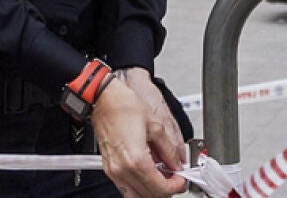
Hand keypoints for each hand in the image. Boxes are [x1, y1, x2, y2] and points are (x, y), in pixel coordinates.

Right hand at [91, 78, 187, 197]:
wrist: (104, 99)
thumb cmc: (124, 107)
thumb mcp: (156, 127)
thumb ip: (169, 151)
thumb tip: (177, 164)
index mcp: (137, 161)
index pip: (161, 189)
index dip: (177, 186)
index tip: (182, 179)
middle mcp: (123, 170)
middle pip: (150, 195)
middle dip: (167, 189)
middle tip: (175, 178)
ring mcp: (114, 171)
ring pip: (137, 196)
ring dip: (152, 190)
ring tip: (162, 177)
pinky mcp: (109, 168)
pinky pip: (126, 188)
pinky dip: (140, 186)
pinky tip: (148, 173)